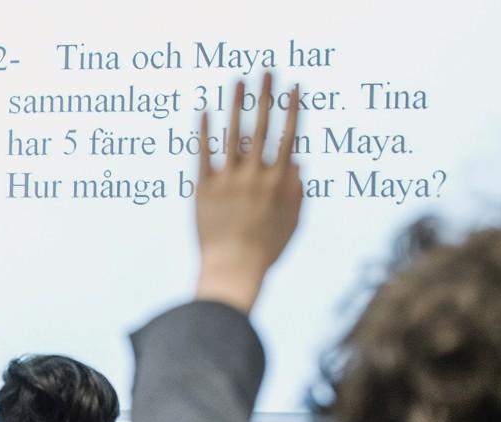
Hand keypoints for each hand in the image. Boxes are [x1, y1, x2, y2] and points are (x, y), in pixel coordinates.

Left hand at [194, 71, 302, 313]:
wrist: (232, 271)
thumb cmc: (264, 252)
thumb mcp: (291, 224)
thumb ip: (297, 193)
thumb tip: (297, 164)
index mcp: (279, 183)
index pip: (289, 137)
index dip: (293, 110)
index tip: (295, 88)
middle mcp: (255, 176)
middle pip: (262, 128)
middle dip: (266, 96)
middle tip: (267, 72)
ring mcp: (229, 181)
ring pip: (233, 134)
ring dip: (236, 105)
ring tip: (238, 81)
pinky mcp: (204, 189)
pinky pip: (203, 154)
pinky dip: (204, 132)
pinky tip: (204, 111)